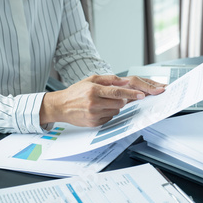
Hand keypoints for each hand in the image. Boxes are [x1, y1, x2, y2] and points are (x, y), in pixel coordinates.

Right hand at [40, 75, 163, 126]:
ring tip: (102, 102)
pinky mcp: (94, 123)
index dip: (131, 93)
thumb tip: (125, 81)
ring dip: (114, 107)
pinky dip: (108, 113)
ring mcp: (94, 115)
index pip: (117, 92)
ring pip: (115, 111)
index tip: (142, 95)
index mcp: (93, 90)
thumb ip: (109, 79)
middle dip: (121, 100)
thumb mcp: (91, 80)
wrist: (61, 106)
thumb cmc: (76, 91)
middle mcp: (94, 103)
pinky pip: (109, 118)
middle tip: (115, 97)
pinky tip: (98, 109)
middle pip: (119, 103)